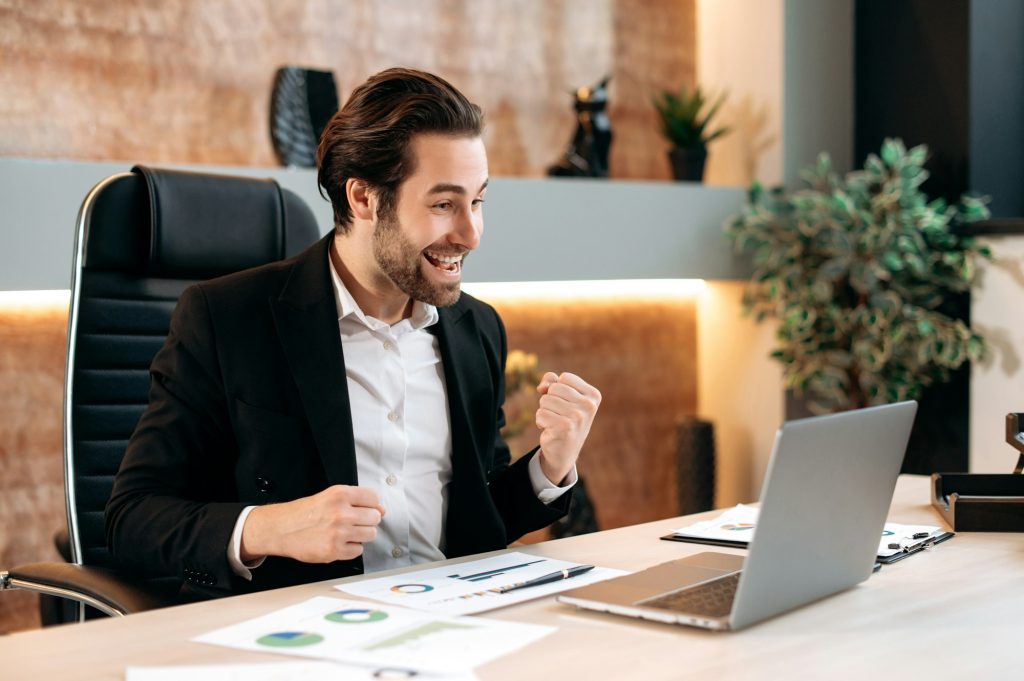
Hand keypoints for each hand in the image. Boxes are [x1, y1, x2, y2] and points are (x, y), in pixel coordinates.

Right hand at [240, 485, 384, 563]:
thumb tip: (381, 510)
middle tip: (353, 522)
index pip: (374, 498)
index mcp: (340, 494)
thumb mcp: (330, 497)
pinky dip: (351, 548)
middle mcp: (341, 513)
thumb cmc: (305, 512)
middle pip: (375, 518)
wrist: (282, 528)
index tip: (365, 509)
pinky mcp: (334, 550)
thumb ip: (356, 501)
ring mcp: (338, 533)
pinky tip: (339, 542)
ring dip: (362, 535)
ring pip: (371, 534)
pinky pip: (358, 550)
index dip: (371, 505)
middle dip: (367, 521)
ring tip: (347, 532)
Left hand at [535, 372, 600, 484]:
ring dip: (544, 411)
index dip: (557, 389)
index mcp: (593, 395)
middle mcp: (589, 405)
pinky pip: (540, 414)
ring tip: (555, 422)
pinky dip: (540, 421)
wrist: (564, 451)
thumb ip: (551, 382)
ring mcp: (578, 417)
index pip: (564, 378)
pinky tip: (550, 430)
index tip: (565, 403)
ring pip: (545, 400)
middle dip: (549, 400)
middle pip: (554, 388)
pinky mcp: (564, 427)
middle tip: (558, 415)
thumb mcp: (562, 396)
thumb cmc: (564, 418)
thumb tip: (542, 387)